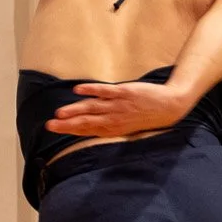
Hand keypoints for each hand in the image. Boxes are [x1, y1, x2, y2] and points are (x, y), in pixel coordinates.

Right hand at [46, 81, 192, 137]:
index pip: (88, 130)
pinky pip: (106, 91)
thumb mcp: (127, 125)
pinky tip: (78, 90)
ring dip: (76, 110)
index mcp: (114, 129)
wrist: (170, 107)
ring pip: (93, 108)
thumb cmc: (147, 117)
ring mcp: (119, 105)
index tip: (54, 129)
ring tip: (60, 113)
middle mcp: (115, 119)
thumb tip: (88, 121)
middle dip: (68, 124)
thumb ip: (108, 124)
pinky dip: (92, 90)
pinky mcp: (125, 92)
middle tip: (50, 125)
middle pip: (87, 121)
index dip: (71, 130)